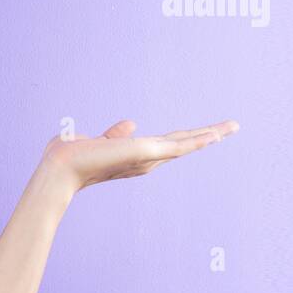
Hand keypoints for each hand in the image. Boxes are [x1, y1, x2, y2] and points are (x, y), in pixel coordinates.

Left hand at [42, 118, 239, 195]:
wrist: (59, 169)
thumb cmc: (69, 157)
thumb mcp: (95, 141)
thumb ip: (114, 135)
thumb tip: (131, 123)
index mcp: (134, 157)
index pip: (166, 145)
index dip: (186, 138)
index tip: (206, 133)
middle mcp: (144, 161)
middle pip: (182, 145)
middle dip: (207, 136)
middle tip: (231, 127)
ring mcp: (147, 158)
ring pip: (186, 144)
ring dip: (210, 134)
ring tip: (233, 126)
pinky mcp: (146, 153)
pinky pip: (179, 145)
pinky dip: (198, 139)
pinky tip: (216, 134)